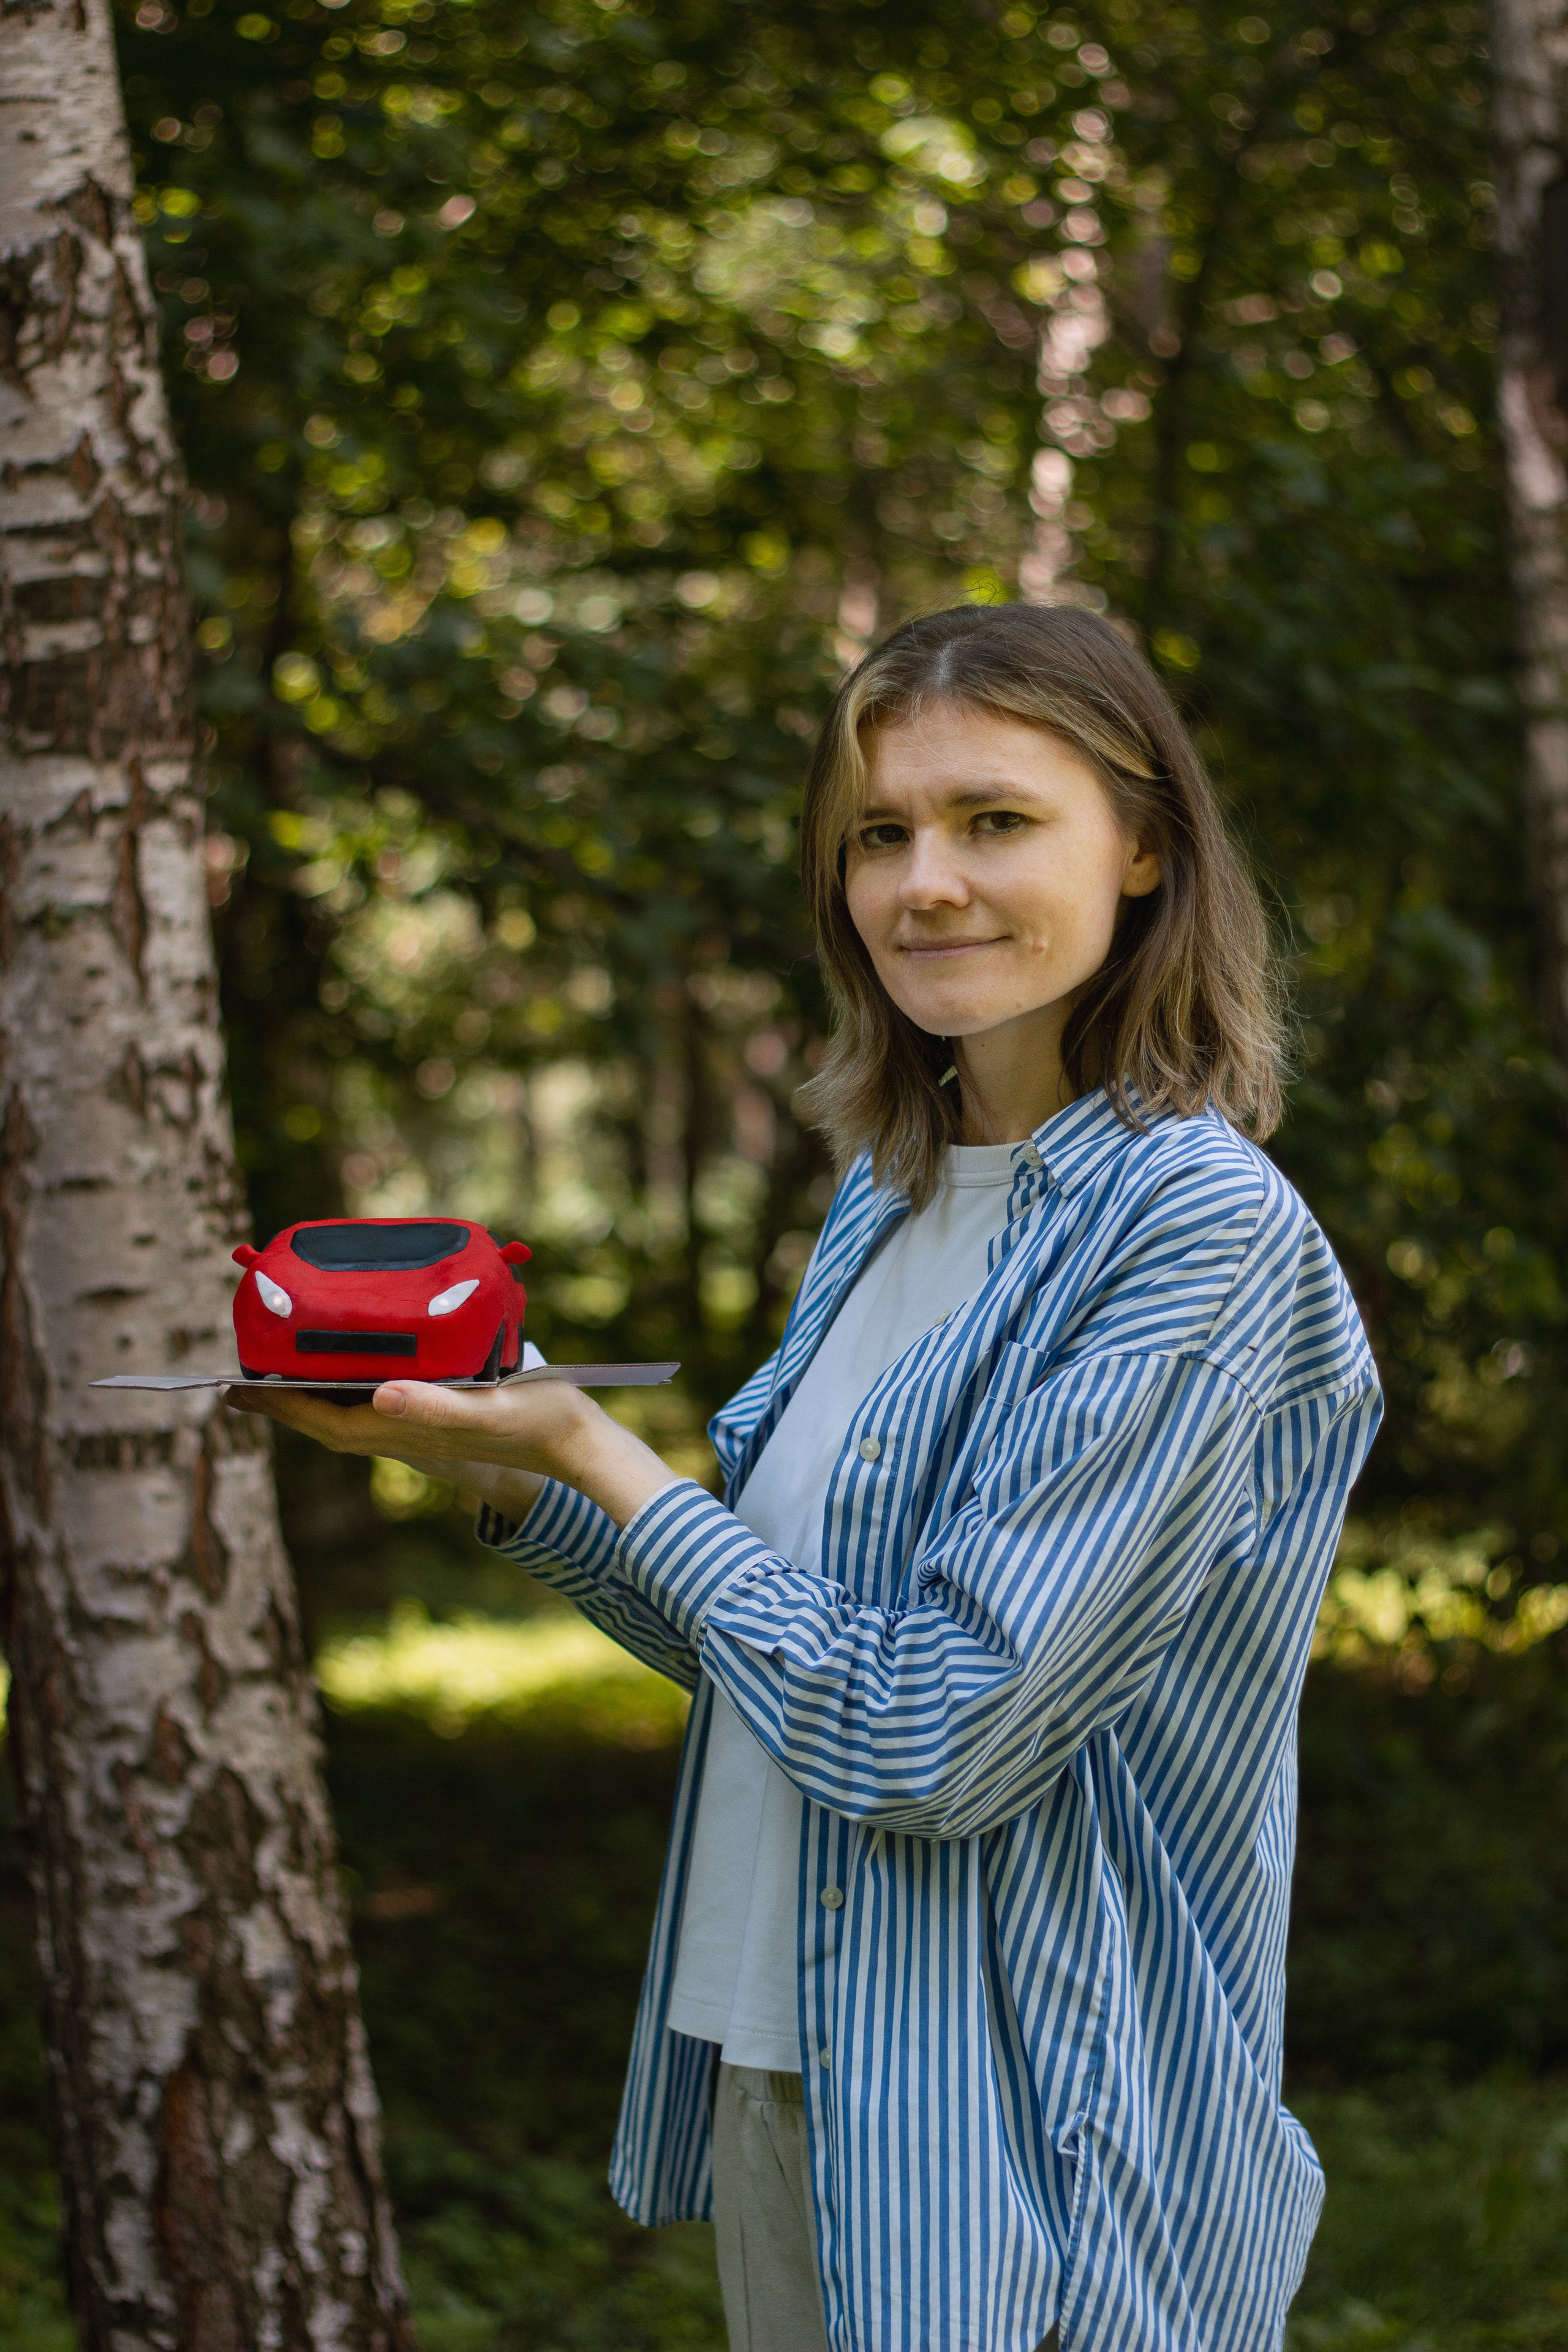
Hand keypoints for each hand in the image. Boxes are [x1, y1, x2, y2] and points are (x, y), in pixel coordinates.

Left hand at [224, 1377, 679, 1529]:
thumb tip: (378, 1398)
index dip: (276, 1408)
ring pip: (347, 1412)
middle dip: (280, 1400)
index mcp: (405, 1430)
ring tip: (278, 1368)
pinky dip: (346, 1385)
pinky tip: (349, 1367)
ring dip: (310, 1392)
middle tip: (238, 1375)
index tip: (232, 1391)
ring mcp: (417, 1426)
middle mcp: (402, 1432)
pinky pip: (373, 1402)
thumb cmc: (535, 1420)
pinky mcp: (435, 1415)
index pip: (323, 1423)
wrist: (575, 1441)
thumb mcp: (487, 1409)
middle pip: (325, 1418)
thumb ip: (435, 1407)